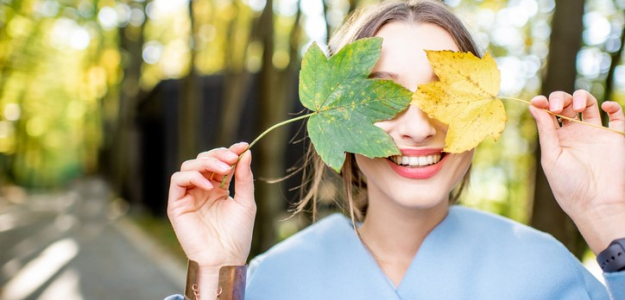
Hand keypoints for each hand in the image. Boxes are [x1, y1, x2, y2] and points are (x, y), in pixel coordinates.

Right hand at [167, 142, 255, 268]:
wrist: (224, 258)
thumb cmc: (237, 235)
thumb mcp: (245, 202)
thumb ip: (244, 178)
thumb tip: (245, 153)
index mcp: (218, 189)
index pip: (220, 163)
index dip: (230, 152)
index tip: (243, 146)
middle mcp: (202, 190)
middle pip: (203, 160)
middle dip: (218, 155)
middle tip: (232, 157)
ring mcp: (189, 196)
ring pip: (189, 166)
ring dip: (207, 163)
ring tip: (224, 170)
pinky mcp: (177, 204)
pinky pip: (178, 180)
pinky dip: (193, 177)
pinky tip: (209, 185)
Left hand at [530, 90, 624, 252]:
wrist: (597, 203)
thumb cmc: (569, 185)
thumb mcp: (551, 156)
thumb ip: (545, 130)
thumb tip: (534, 105)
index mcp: (557, 138)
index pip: (549, 112)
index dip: (543, 102)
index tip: (538, 101)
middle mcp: (575, 133)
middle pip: (567, 103)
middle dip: (560, 98)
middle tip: (557, 108)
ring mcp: (595, 133)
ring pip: (589, 104)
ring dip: (582, 97)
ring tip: (577, 107)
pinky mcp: (615, 138)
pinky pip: (617, 116)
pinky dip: (613, 106)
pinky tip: (605, 107)